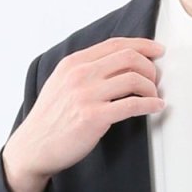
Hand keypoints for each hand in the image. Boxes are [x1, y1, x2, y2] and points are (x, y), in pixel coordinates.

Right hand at [3, 36, 165, 191]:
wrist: (33, 147)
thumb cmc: (51, 119)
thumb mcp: (62, 84)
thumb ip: (85, 71)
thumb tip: (117, 64)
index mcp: (73, 63)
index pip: (115, 44)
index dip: (142, 45)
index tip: (157, 50)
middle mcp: (80, 74)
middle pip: (129, 57)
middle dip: (150, 67)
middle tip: (156, 80)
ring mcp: (86, 95)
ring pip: (134, 79)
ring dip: (152, 88)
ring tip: (154, 97)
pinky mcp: (94, 117)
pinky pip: (132, 104)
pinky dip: (150, 104)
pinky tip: (156, 107)